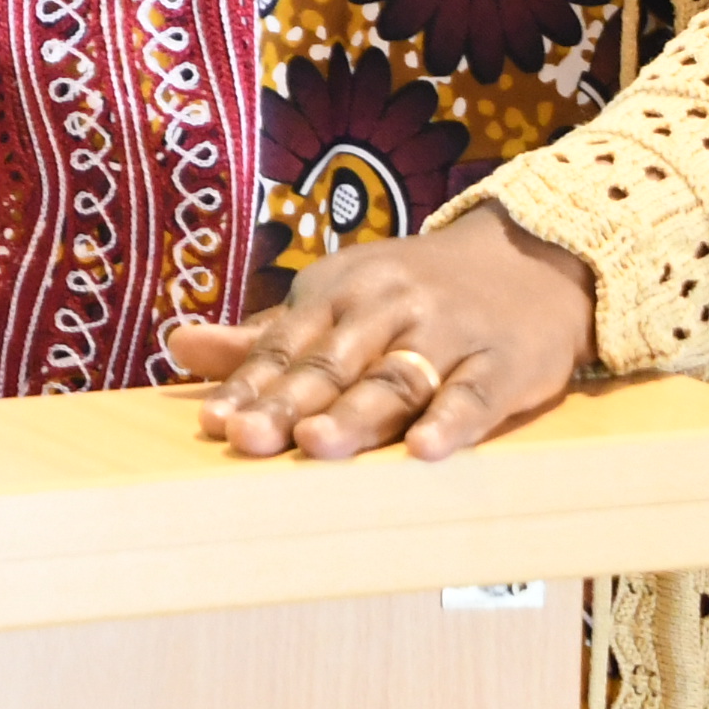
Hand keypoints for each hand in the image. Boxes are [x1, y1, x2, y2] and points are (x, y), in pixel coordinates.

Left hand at [168, 204, 595, 462]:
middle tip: (247, 440)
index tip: (212, 425)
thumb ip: (264, 337)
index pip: (284, 347)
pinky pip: (475, 395)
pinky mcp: (503, 362)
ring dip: (356, 413)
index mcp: (338, 291)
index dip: (248, 387)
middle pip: (332, 365)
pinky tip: (425, 450)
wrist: (530, 259)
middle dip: (287, 403)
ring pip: (396, 378)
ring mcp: (447, 332)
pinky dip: (451, 422)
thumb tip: (178, 345)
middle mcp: (387, 306)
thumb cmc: (415, 294)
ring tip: (316, 445)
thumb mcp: (338, 300)